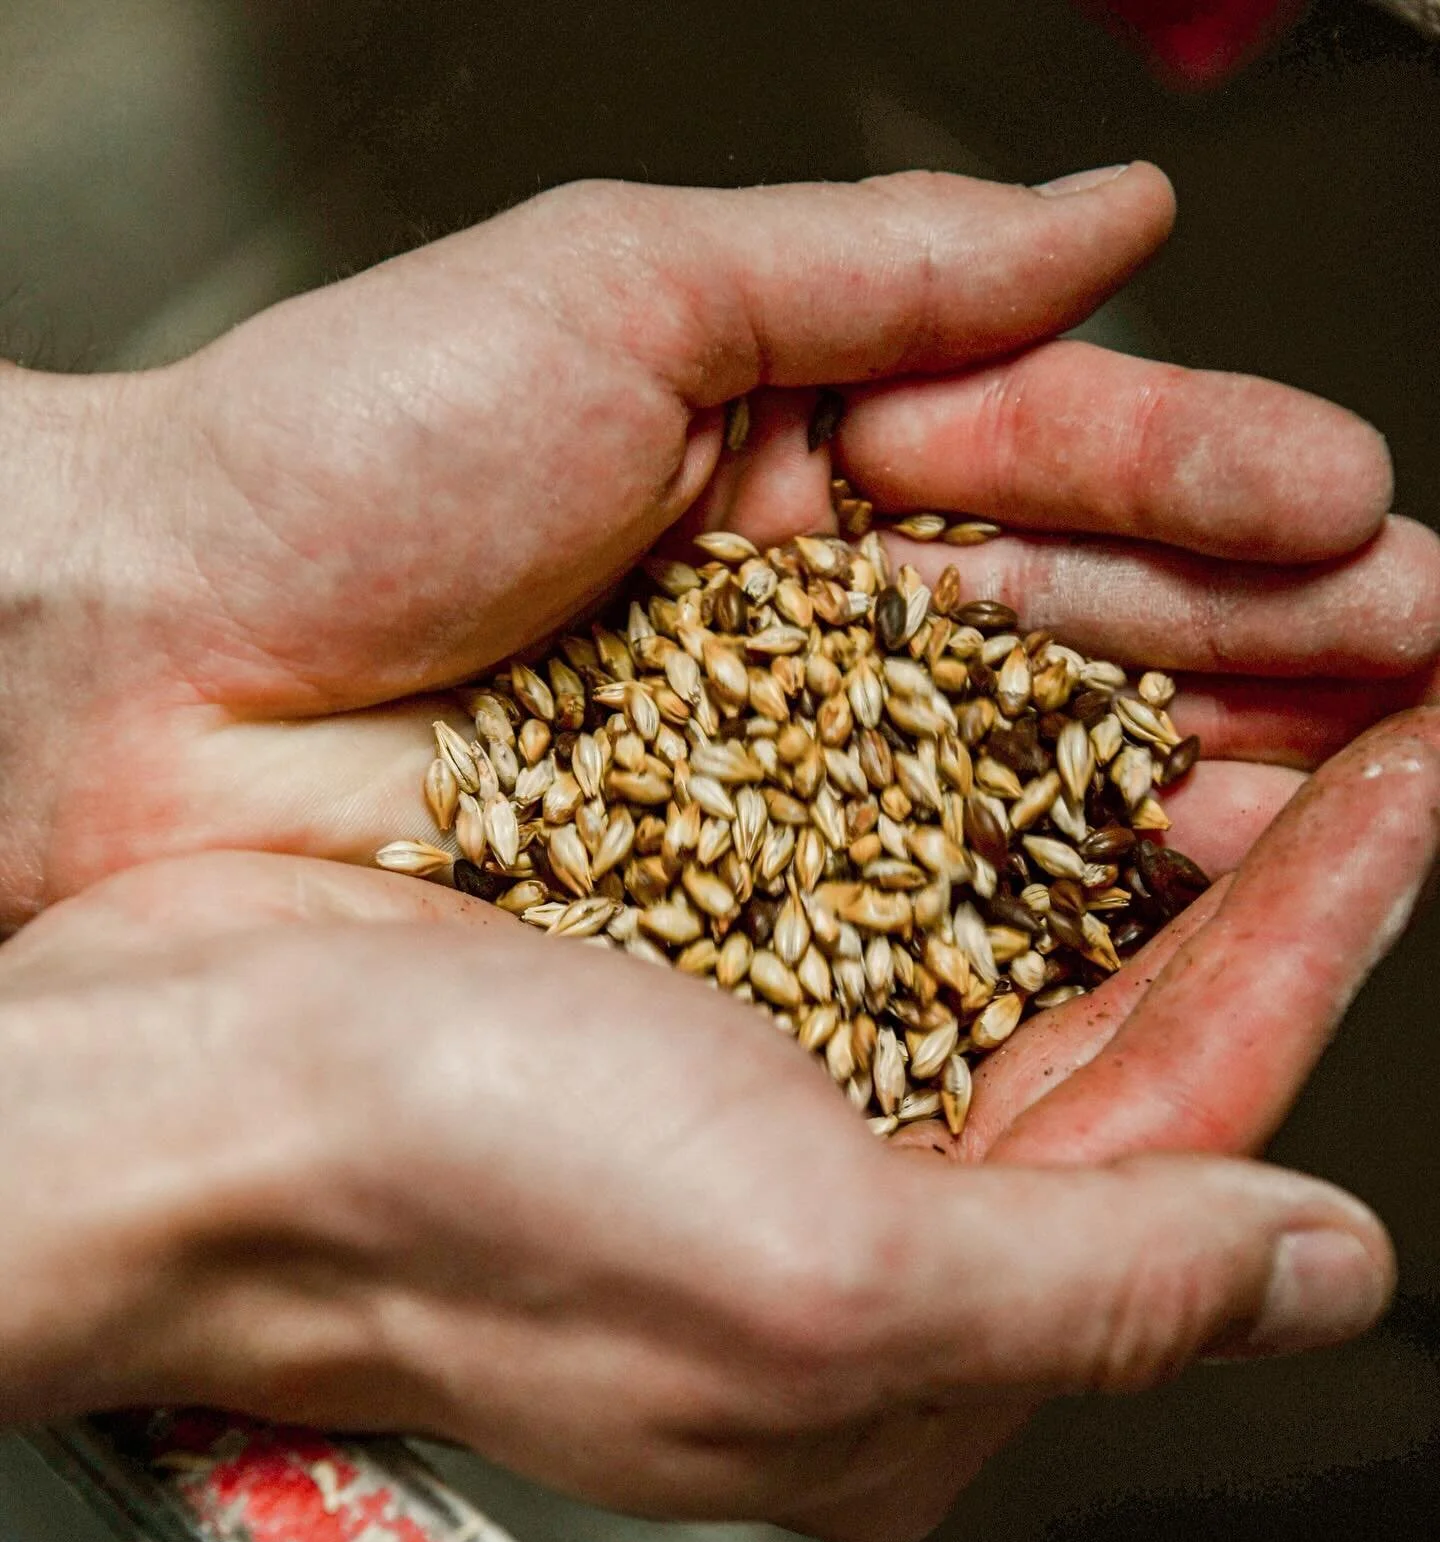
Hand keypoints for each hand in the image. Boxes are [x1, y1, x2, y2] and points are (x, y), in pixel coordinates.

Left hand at [1, 166, 1435, 933]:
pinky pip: (915, 882)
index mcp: (781, 444)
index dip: (1209, 481)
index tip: (1357, 513)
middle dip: (1255, 630)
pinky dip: (1043, 878)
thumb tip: (1110, 220)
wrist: (136, 679)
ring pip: (1022, 758)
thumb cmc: (324, 464)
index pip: (1046, 454)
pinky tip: (1168, 880)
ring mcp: (767, 765)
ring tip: (1364, 767)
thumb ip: (878, 269)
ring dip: (1196, 756)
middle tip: (1423, 656)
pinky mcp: (716, 893)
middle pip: (1067, 620)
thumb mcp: (617, 292)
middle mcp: (794, 611)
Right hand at [1, 709, 1432, 1541]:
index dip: (1321, 934)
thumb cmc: (460, 1200)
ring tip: (1234, 641)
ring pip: (1008, 908)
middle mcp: (852, 1206)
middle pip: (1118, 1002)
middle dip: (1252, 842)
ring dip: (1123, 776)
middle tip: (1373, 677)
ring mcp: (761, 1073)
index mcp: (913, 1321)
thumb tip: (1326, 1280)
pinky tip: (1019, 670)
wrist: (184, 1083)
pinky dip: (959, 755)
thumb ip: (1106, 1287)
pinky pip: (874, 845)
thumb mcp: (818, 1280)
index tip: (1418, 774)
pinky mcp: (675, 954)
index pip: (1190, 1110)